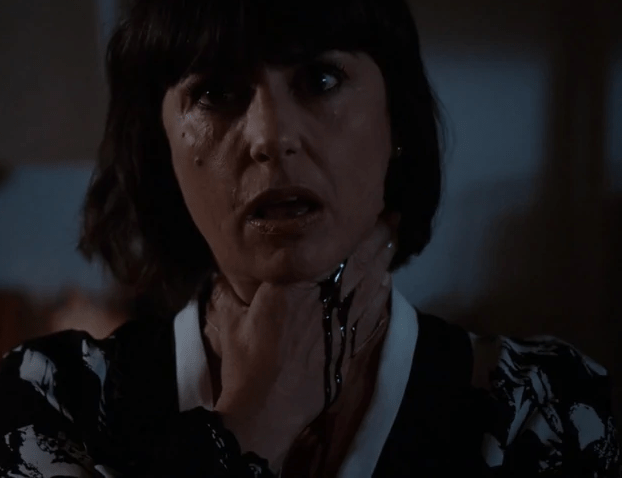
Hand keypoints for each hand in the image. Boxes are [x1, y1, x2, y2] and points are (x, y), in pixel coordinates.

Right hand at [207, 213, 397, 469]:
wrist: (267, 411)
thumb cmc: (245, 365)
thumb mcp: (229, 320)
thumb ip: (232, 289)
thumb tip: (227, 268)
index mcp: (290, 289)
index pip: (324, 251)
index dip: (345, 231)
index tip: (356, 210)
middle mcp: (321, 302)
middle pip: (356, 264)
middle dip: (375, 239)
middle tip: (391, 216)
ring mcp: (340, 325)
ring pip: (368, 286)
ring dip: (383, 262)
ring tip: (394, 240)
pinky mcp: (349, 347)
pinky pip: (371, 315)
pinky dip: (381, 298)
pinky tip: (387, 285)